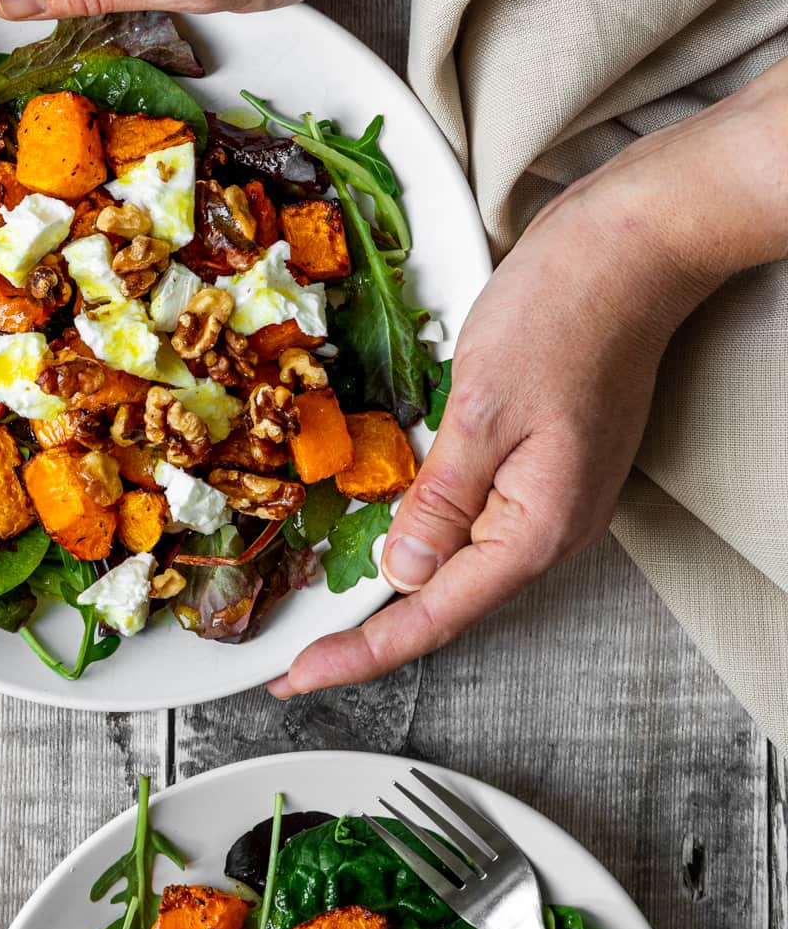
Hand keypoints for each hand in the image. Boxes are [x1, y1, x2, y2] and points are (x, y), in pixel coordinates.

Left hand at [268, 121, 739, 697]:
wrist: (631, 250)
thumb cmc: (564, 313)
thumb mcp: (483, 408)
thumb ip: (441, 499)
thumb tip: (400, 574)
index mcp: (538, 525)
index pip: (435, 615)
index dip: (361, 653)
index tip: (297, 679)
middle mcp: (550, 526)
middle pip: (448, 602)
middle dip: (372, 632)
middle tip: (300, 657)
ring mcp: (551, 497)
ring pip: (461, 564)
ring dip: (396, 589)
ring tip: (331, 618)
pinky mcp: (543, 466)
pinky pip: (474, 523)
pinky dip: (424, 538)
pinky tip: (387, 540)